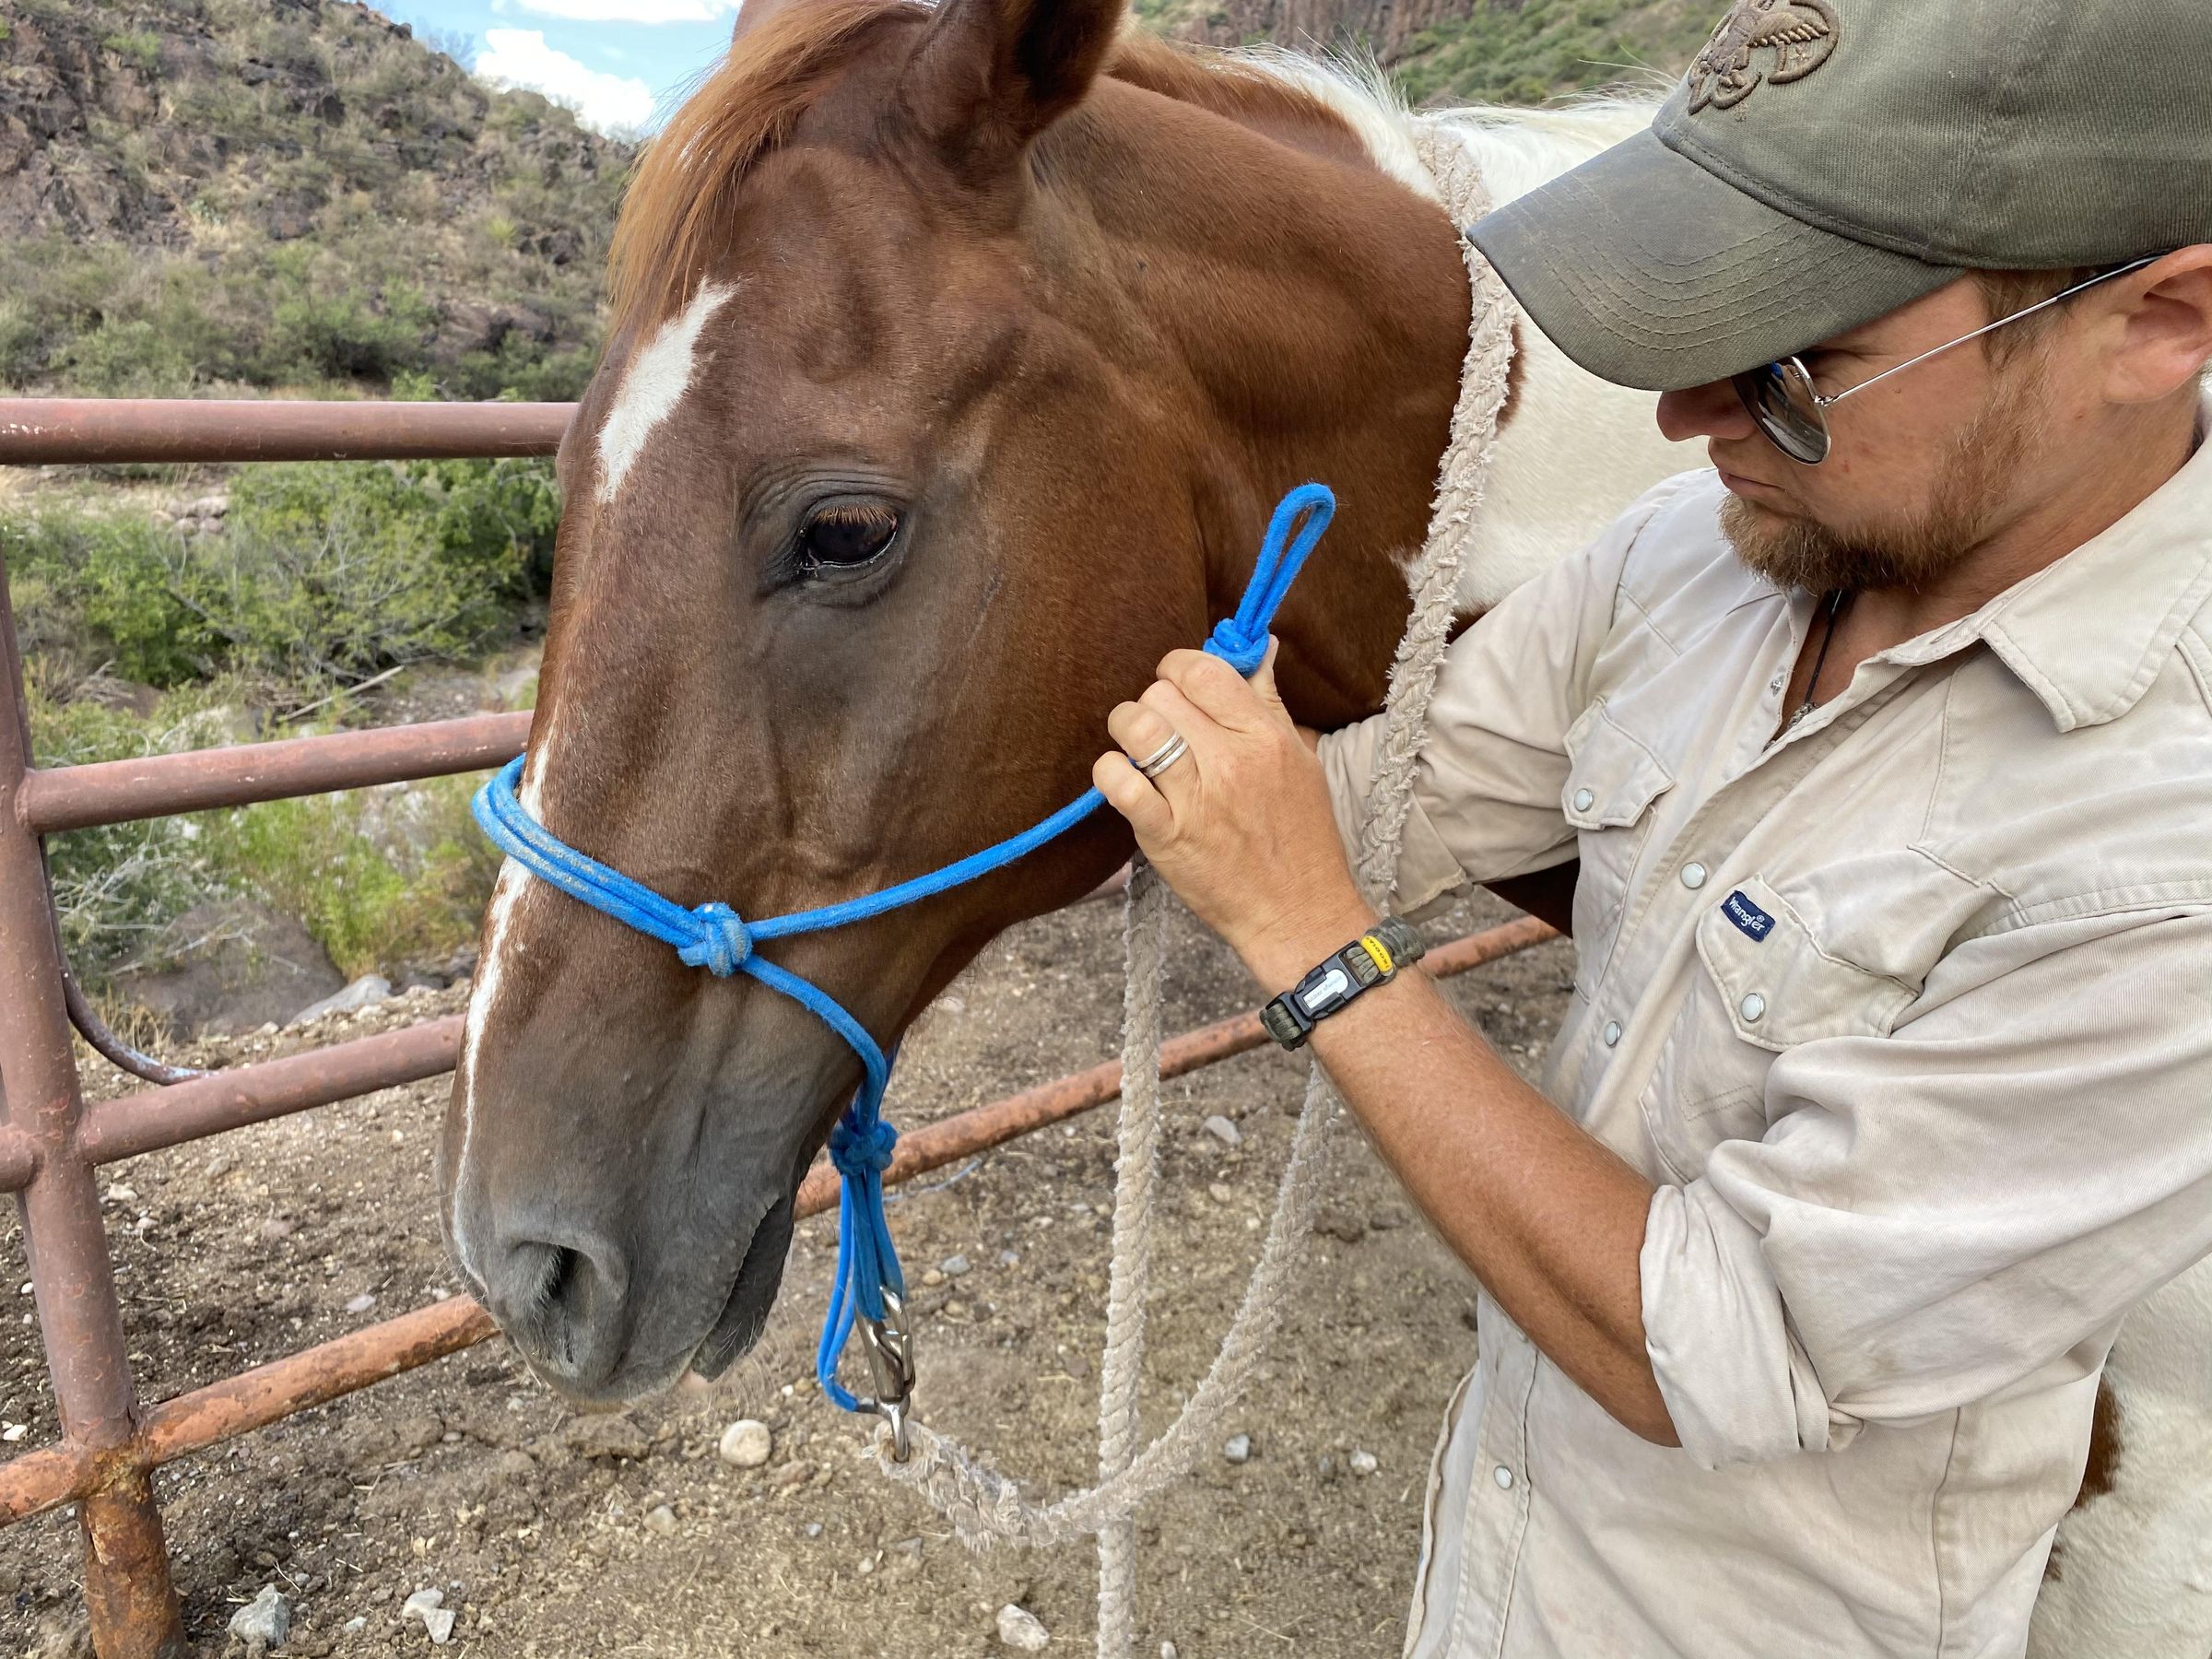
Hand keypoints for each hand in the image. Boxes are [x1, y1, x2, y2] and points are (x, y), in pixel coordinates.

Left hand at [1093, 640, 1373, 990]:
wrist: (1298, 912)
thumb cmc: (1302, 837)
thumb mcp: (1300, 758)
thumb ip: (1268, 702)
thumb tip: (1255, 648)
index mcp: (1264, 736)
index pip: (1203, 670)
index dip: (1177, 669)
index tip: (1177, 686)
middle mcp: (1230, 761)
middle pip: (1162, 694)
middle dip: (1154, 703)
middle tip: (1163, 728)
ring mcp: (1196, 800)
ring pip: (1137, 727)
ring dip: (1127, 730)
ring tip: (1139, 749)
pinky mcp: (1166, 836)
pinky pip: (1118, 784)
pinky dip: (1110, 772)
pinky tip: (1123, 779)